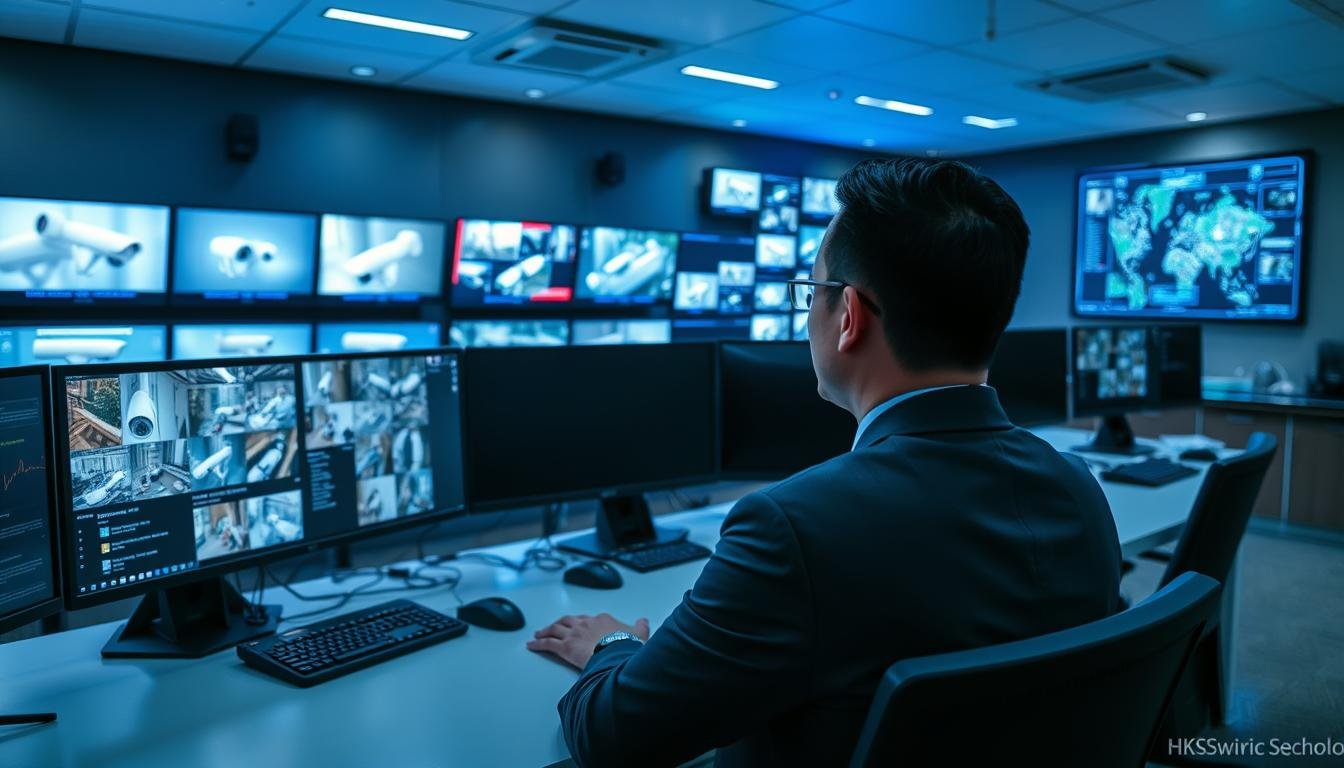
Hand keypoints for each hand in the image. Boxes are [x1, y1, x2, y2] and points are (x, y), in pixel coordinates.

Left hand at [526, 613, 649, 669]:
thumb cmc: (627, 646)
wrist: (617, 653)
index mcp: (602, 619)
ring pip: (555, 629)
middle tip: (552, 626)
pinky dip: (538, 644)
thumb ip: (640, 627)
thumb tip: (644, 621)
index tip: (579, 626)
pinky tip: (531, 645)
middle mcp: (585, 623)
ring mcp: (574, 634)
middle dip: (559, 623)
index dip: (582, 623)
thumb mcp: (639, 634)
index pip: (588, 619)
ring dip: (546, 631)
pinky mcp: (566, 647)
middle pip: (568, 621)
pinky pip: (548, 644)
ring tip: (539, 634)